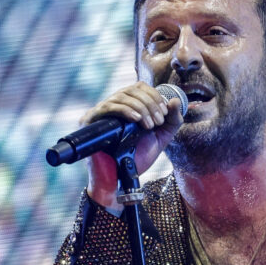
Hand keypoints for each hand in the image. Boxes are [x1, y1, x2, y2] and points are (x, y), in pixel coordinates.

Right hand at [80, 81, 183, 213]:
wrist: (121, 178)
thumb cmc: (138, 157)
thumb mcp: (161, 137)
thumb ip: (172, 121)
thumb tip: (174, 100)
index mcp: (129, 105)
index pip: (140, 87)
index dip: (155, 96)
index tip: (164, 114)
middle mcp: (114, 104)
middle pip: (133, 89)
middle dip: (151, 104)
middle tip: (157, 122)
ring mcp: (101, 111)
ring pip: (122, 96)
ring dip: (141, 108)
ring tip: (149, 126)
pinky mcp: (91, 119)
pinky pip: (108, 107)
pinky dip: (126, 111)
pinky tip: (136, 120)